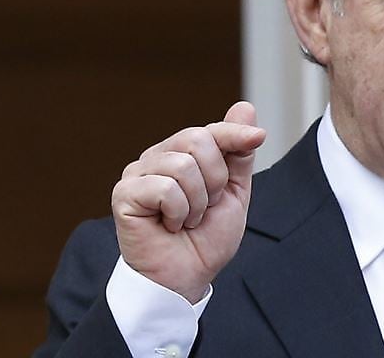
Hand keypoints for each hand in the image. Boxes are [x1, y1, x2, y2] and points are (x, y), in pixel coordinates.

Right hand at [111, 101, 265, 301]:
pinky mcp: (125, 194)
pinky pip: (165, 188)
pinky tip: (170, 226)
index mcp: (181, 153)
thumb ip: (237, 153)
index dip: (235, 133)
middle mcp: (157, 157)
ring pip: (182, 165)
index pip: (210, 129)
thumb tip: (244, 107)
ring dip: (197, 202)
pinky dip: (178, 212)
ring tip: (187, 220)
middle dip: (216, 179)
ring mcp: (137, 174)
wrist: (187, 277)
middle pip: (196, 138)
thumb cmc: (206, 238)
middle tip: (206, 207)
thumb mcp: (233, 192)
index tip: (259, 137)